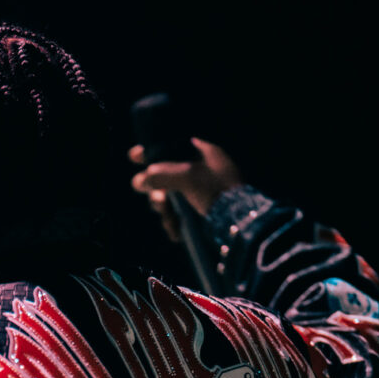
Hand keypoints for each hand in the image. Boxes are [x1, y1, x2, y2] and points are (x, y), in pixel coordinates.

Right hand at [129, 137, 243, 238]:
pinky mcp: (201, 212)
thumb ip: (160, 174)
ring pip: (169, 197)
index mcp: (203, 152)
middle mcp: (201, 170)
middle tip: (159, 199)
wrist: (242, 222)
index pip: (171, 145)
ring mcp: (201, 193)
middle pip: (165, 175)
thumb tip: (140, 180)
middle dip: (155, 188)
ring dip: (163, 208)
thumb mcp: (187, 176)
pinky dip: (174, 223)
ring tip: (168, 216)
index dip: (151, 150)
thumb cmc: (218, 191)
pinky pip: (178, 215)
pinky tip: (176, 232)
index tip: (136, 155)